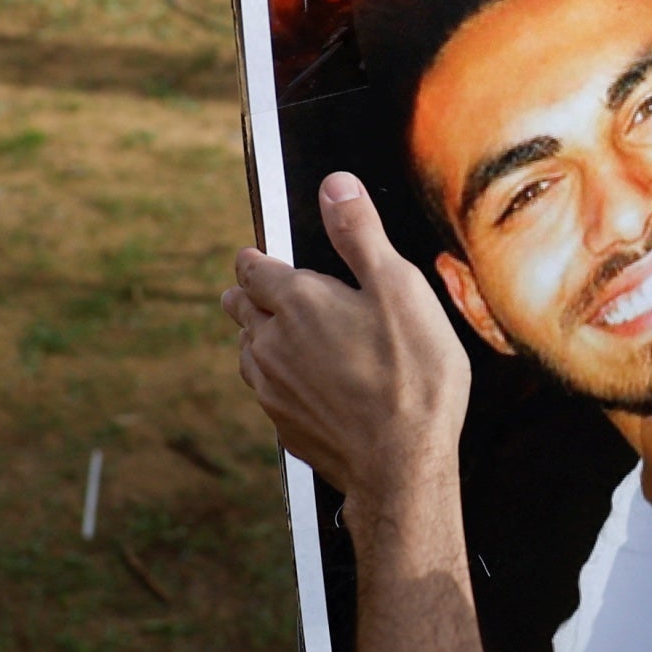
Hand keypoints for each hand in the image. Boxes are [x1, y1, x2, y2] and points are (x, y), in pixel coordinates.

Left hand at [225, 174, 471, 531]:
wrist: (402, 466)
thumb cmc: (412, 376)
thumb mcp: (399, 289)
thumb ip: (360, 234)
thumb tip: (334, 186)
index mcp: (296, 302)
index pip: (252, 267)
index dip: (257, 258)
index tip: (262, 256)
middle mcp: (270, 343)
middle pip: (239, 307)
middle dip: (250, 294)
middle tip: (268, 291)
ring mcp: (271, 389)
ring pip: (248, 351)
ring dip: (261, 338)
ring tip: (289, 337)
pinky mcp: (283, 426)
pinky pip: (267, 391)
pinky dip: (280, 379)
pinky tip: (308, 384)